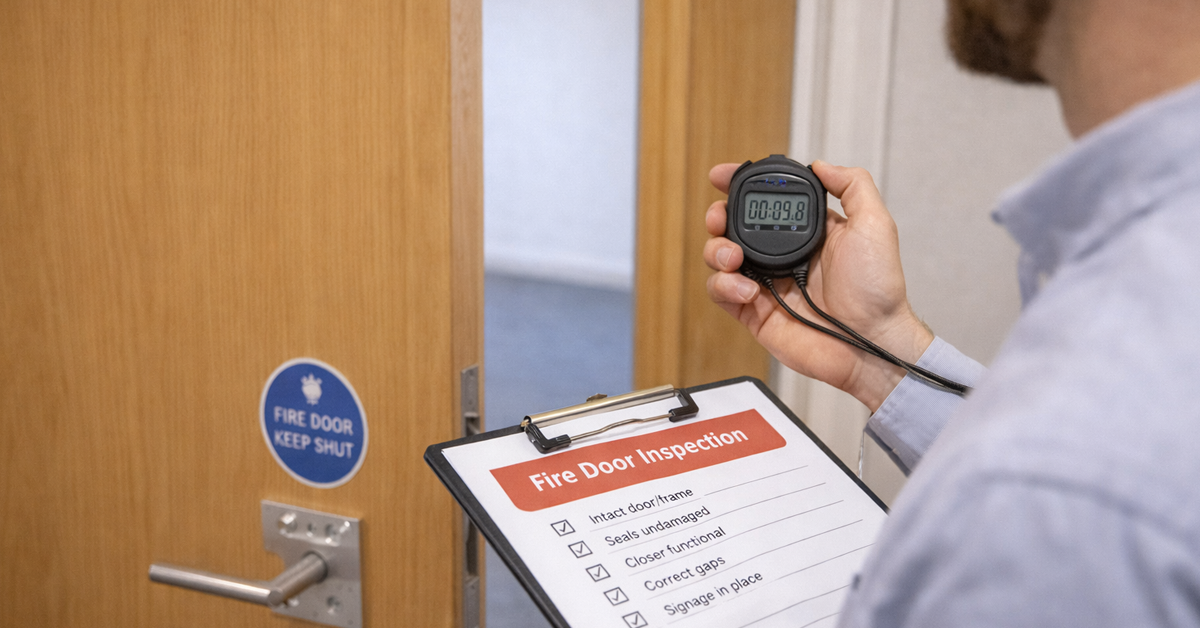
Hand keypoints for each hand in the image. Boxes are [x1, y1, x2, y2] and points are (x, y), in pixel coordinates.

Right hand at [703, 160, 932, 411]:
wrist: (872, 342)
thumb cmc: (879, 290)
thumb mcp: (875, 224)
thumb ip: (852, 186)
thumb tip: (821, 164)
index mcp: (807, 232)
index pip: (766, 203)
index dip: (741, 186)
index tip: (723, 175)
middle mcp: (783, 256)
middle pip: (734, 227)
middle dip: (718, 216)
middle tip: (719, 217)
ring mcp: (766, 284)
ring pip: (721, 259)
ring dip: (716, 250)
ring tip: (732, 257)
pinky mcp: (755, 313)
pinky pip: (723, 294)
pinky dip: (723, 286)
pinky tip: (745, 288)